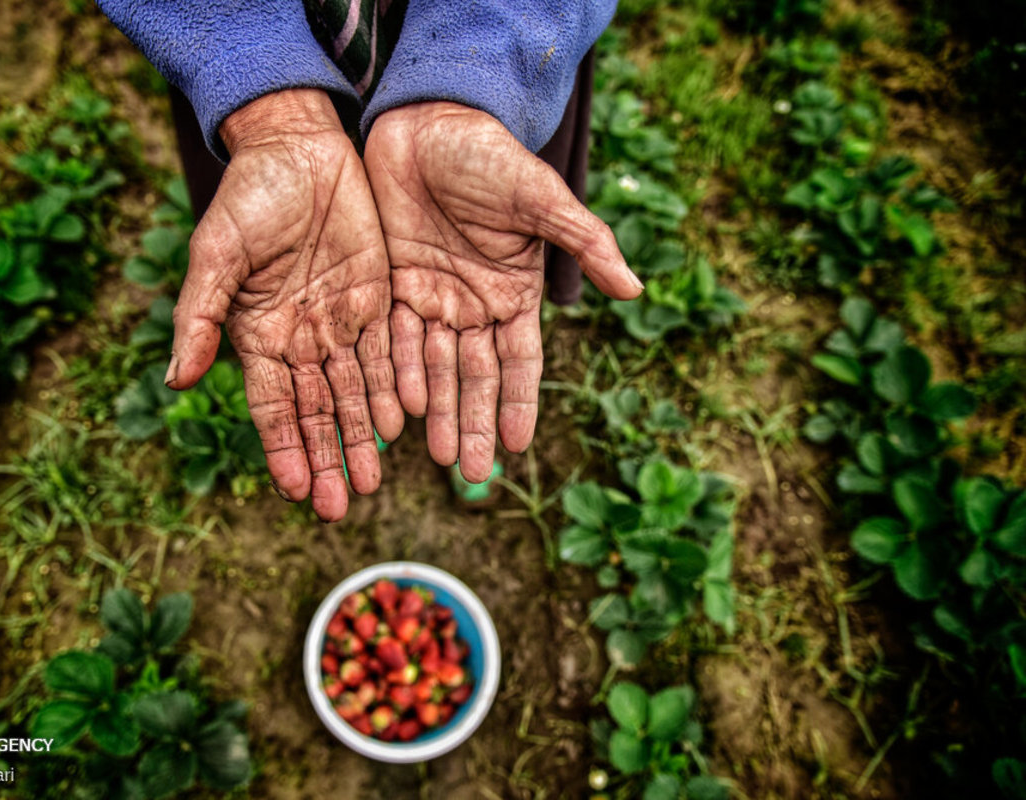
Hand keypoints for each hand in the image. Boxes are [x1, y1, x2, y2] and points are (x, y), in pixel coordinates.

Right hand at [166, 89, 402, 520]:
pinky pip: (387, 356)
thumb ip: (200, 315)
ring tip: (375, 481)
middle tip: (344, 506)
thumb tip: (176, 380)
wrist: (299, 148)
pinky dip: (393, 390)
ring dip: (362, 437)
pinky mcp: (377, 301)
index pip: (274, 407)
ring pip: (354, 393)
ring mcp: (340, 323)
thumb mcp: (218, 253)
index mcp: (259, 335)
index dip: (285, 449)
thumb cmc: (248, 198)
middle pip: (317, 412)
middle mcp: (301, 339)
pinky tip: (402, 423)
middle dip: (329, 459)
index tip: (299, 492)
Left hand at [364, 102, 642, 482]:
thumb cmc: (491, 156)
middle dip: (475, 422)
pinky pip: (391, 339)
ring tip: (437, 457)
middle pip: (475, 376)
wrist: (428, 121)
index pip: (519, 360)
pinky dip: (395, 373)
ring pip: (433, 367)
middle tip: (473, 472)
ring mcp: (432, 298)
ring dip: (437, 411)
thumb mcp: (541, 197)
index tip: (518, 445)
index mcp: (514, 292)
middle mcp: (474, 305)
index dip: (519, 401)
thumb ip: (585, 242)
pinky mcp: (391, 286)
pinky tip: (398, 410)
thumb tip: (636, 290)